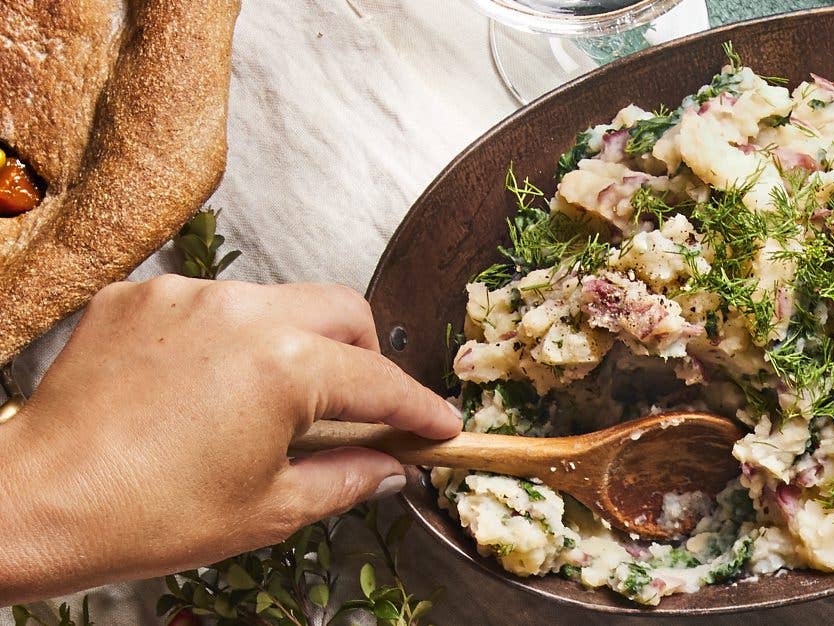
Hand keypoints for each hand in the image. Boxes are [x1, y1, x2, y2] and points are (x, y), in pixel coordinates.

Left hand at [0, 276, 460, 604]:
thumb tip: (389, 466)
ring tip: (266, 404)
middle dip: (365, 357)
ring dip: (291, 345)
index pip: (379, 381)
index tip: (439, 425)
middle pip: (342, 311)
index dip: (419, 408)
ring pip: (275, 302)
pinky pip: (207, 305)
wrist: (32, 504)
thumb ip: (346, 478)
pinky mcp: (137, 296)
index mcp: (285, 366)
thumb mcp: (268, 511)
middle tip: (359, 409)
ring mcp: (185, 296)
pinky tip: (202, 388)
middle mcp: (242, 312)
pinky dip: (223, 341)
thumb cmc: (146, 517)